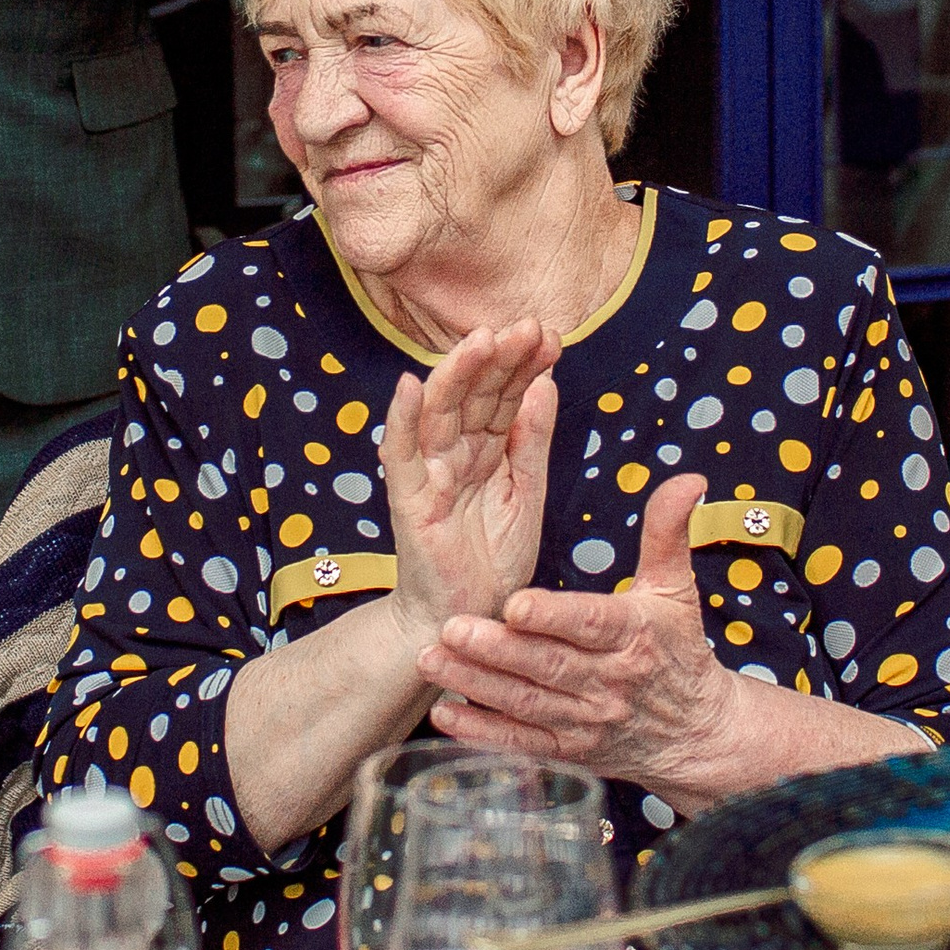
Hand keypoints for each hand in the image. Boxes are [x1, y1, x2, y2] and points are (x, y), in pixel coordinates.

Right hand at [382, 323, 557, 648]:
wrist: (467, 622)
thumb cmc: (493, 560)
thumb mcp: (528, 494)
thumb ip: (533, 440)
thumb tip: (546, 383)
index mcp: (485, 449)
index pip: (503, 396)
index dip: (523, 365)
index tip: (550, 336)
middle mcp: (454, 452)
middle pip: (473, 394)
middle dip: (498, 359)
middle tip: (526, 327)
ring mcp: (428, 473)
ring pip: (440, 413)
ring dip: (458, 374)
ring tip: (481, 340)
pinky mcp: (408, 502)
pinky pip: (400, 456)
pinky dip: (401, 420)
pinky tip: (409, 385)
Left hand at [419, 472, 730, 807]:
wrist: (696, 732)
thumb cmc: (678, 650)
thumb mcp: (676, 589)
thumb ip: (669, 532)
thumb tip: (688, 478)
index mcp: (633, 636)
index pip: (591, 624)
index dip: (553, 616)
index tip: (515, 603)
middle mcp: (608, 682)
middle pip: (547, 665)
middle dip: (496, 649)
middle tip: (450, 627)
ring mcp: (586, 720)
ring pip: (525, 702)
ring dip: (475, 683)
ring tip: (430, 660)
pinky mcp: (568, 749)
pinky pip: (522, 743)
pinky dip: (483, 733)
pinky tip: (445, 715)